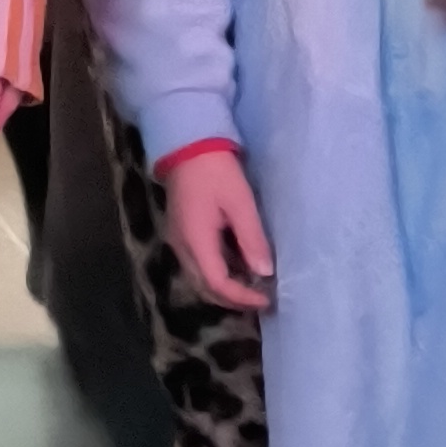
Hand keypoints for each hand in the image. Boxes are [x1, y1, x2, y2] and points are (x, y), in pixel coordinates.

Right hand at [162, 140, 274, 310]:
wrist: (188, 146)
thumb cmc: (217, 172)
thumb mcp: (241, 204)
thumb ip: (252, 239)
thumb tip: (264, 273)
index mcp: (195, 240)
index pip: (217, 283)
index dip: (241, 297)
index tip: (266, 300)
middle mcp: (182, 246)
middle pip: (205, 287)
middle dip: (233, 300)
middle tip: (261, 301)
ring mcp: (179, 240)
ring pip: (200, 278)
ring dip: (225, 289)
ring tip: (254, 289)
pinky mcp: (182, 233)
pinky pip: (199, 264)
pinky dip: (219, 273)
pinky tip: (240, 268)